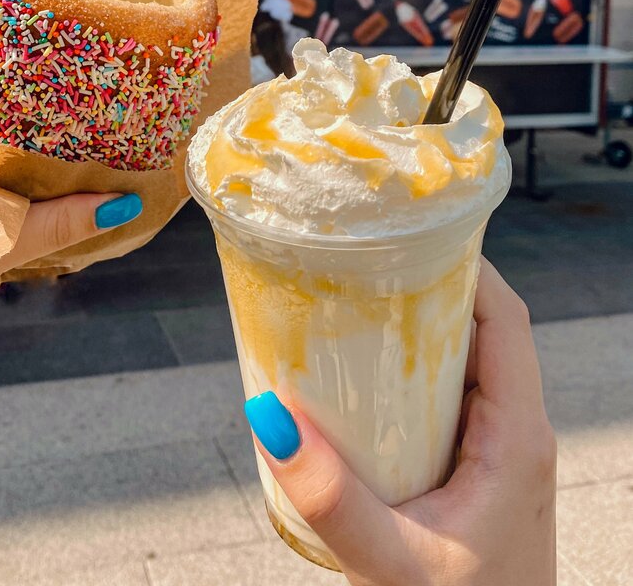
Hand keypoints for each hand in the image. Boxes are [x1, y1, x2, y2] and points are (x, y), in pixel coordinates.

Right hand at [246, 259, 556, 585]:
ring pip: (466, 364)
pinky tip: (362, 384)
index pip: (505, 318)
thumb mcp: (394, 566)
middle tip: (360, 269)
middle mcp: (518, 432)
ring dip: (417, 334)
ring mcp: (500, 451)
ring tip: (353, 312)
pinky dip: (412, 377)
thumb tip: (271, 419)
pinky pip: (451, 400)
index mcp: (518, 436)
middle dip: (426, 290)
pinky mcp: (478, 471)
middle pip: (482, 329)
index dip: (465, 265)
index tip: (407, 236)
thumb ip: (333, 500)